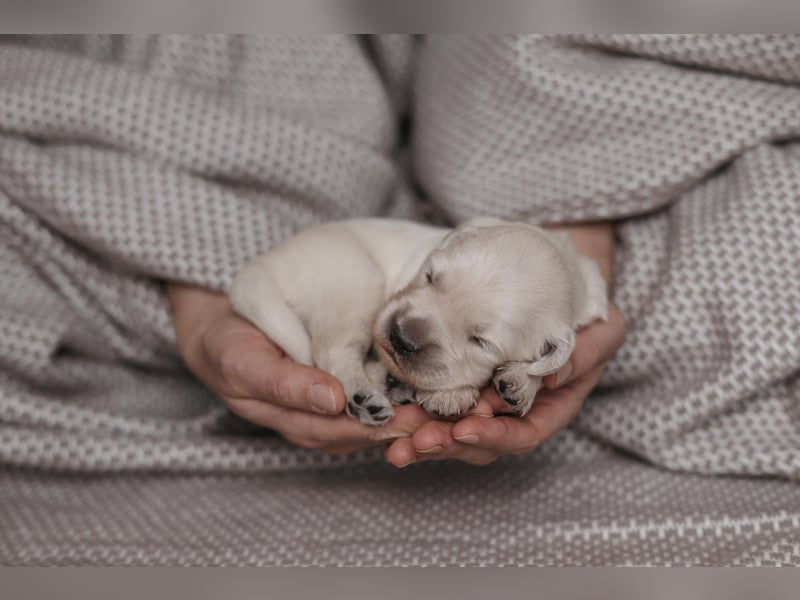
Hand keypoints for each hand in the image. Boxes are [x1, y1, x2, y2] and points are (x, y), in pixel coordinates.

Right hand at [167, 283, 431, 454]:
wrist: (220, 337)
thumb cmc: (229, 350)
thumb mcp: (246, 364)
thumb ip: (285, 384)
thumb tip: (333, 401)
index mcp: (296, 423)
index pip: (346, 432)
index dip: (382, 427)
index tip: (415, 416)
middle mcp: (316, 425)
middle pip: (368, 432)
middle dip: (404, 427)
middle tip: (440, 414)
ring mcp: (327, 413)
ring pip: (374, 424)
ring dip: (407, 419)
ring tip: (440, 407)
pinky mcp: (338, 396)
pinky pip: (372, 404)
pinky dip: (398, 400)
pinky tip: (421, 389)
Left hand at [384, 222, 626, 466]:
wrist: (557, 287)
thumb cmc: (584, 313)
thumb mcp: (602, 330)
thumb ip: (584, 354)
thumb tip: (554, 378)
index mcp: (550, 407)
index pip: (522, 434)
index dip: (494, 437)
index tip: (464, 429)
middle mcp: (513, 412)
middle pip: (479, 442)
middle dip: (445, 445)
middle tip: (413, 442)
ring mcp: (485, 401)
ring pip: (451, 431)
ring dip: (422, 437)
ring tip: (392, 442)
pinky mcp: (460, 383)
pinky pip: (435, 405)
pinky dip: (413, 414)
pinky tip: (387, 419)